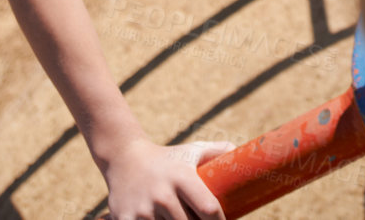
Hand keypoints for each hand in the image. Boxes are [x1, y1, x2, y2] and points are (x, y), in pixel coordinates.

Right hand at [99, 136, 235, 219]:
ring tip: (178, 218)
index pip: (209, 209)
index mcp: (182, 177)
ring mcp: (143, 210)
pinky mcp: (125, 219)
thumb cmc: (166, 158)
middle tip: (198, 219)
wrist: (123, 156)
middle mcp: (162, 194)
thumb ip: (218, 151)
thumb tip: (241, 152)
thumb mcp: (192, 150)